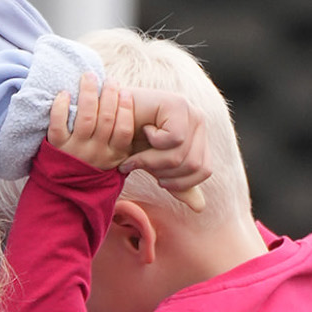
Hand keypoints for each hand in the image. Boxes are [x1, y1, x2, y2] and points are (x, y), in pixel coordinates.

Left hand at [47, 75, 137, 171]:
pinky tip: (64, 94)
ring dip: (89, 93)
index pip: (124, 130)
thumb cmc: (95, 163)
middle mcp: (96, 154)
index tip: (125, 92)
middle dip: (110, 94)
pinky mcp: (57, 148)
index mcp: (114, 156)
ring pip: (86, 117)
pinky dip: (60, 107)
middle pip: (106, 119)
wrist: (65, 189)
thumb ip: (122, 137)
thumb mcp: (114, 157)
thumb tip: (131, 104)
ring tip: (90, 77)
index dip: (126, 108)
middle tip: (110, 81)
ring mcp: (76, 151)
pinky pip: (58, 125)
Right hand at [120, 90, 209, 213]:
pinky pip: (174, 138)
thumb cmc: (130, 143)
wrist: (107, 122)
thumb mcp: (156, 169)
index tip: (156, 174)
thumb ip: (177, 186)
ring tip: (139, 151)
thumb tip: (200, 208)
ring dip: (153, 160)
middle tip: (142, 162)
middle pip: (192, 165)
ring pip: (182, 155)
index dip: (179, 181)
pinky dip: (154, 142)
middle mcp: (199, 121)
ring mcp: (190, 110)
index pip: (204, 170)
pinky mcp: (177, 104)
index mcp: (199, 137)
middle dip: (162, 171)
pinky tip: (145, 129)